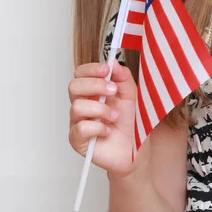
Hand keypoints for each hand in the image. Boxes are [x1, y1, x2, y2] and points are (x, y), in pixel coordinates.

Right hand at [68, 59, 136, 177]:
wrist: (138, 149)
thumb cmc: (133, 123)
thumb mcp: (132, 95)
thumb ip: (123, 78)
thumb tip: (113, 62)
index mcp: (94, 92)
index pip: (81, 74)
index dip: (91, 69)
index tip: (107, 70)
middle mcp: (83, 104)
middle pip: (74, 86)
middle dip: (95, 86)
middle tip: (113, 91)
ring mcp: (78, 122)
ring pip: (77, 106)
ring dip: (101, 109)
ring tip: (115, 117)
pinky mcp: (78, 140)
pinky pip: (80, 128)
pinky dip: (98, 128)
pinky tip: (108, 131)